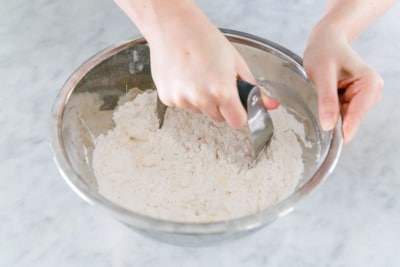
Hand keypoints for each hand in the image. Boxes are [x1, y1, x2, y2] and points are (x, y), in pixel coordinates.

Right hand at [143, 2, 278, 128]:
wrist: (172, 25)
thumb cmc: (205, 38)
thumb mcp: (236, 62)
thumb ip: (253, 88)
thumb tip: (271, 106)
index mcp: (222, 91)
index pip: (237, 122)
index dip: (239, 113)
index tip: (237, 105)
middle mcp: (201, 100)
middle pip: (218, 118)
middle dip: (221, 106)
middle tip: (216, 81)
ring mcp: (182, 100)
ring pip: (200, 111)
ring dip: (202, 100)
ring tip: (197, 74)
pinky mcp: (167, 98)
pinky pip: (183, 105)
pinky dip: (185, 95)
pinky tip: (184, 76)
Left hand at [304, 24, 382, 144]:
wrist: (325, 42)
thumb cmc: (324, 52)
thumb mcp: (322, 73)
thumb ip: (326, 99)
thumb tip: (329, 126)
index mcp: (370, 84)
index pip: (358, 114)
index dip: (344, 129)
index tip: (333, 143)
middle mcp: (371, 93)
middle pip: (351, 120)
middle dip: (334, 120)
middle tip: (316, 109)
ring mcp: (362, 99)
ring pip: (344, 120)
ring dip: (330, 115)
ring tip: (318, 96)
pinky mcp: (352, 102)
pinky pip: (339, 115)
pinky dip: (328, 111)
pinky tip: (321, 99)